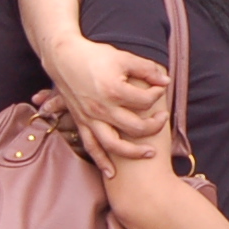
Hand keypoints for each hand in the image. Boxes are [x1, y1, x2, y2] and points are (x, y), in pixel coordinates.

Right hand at [44, 37, 167, 173]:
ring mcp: (90, 118)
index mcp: (113, 90)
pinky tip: (112, 173)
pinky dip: (101, 161)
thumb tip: (166, 80)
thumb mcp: (122, 57)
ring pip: (114, 144)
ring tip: (149, 154)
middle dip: (154, 126)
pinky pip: (91, 146)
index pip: (145, 101)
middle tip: (163, 120)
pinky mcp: (81, 122)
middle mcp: (102, 108)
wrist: (62, 57)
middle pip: (136, 127)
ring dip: (133, 152)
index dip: (158, 94)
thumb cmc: (93, 55)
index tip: (161, 88)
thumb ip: (146, 69)